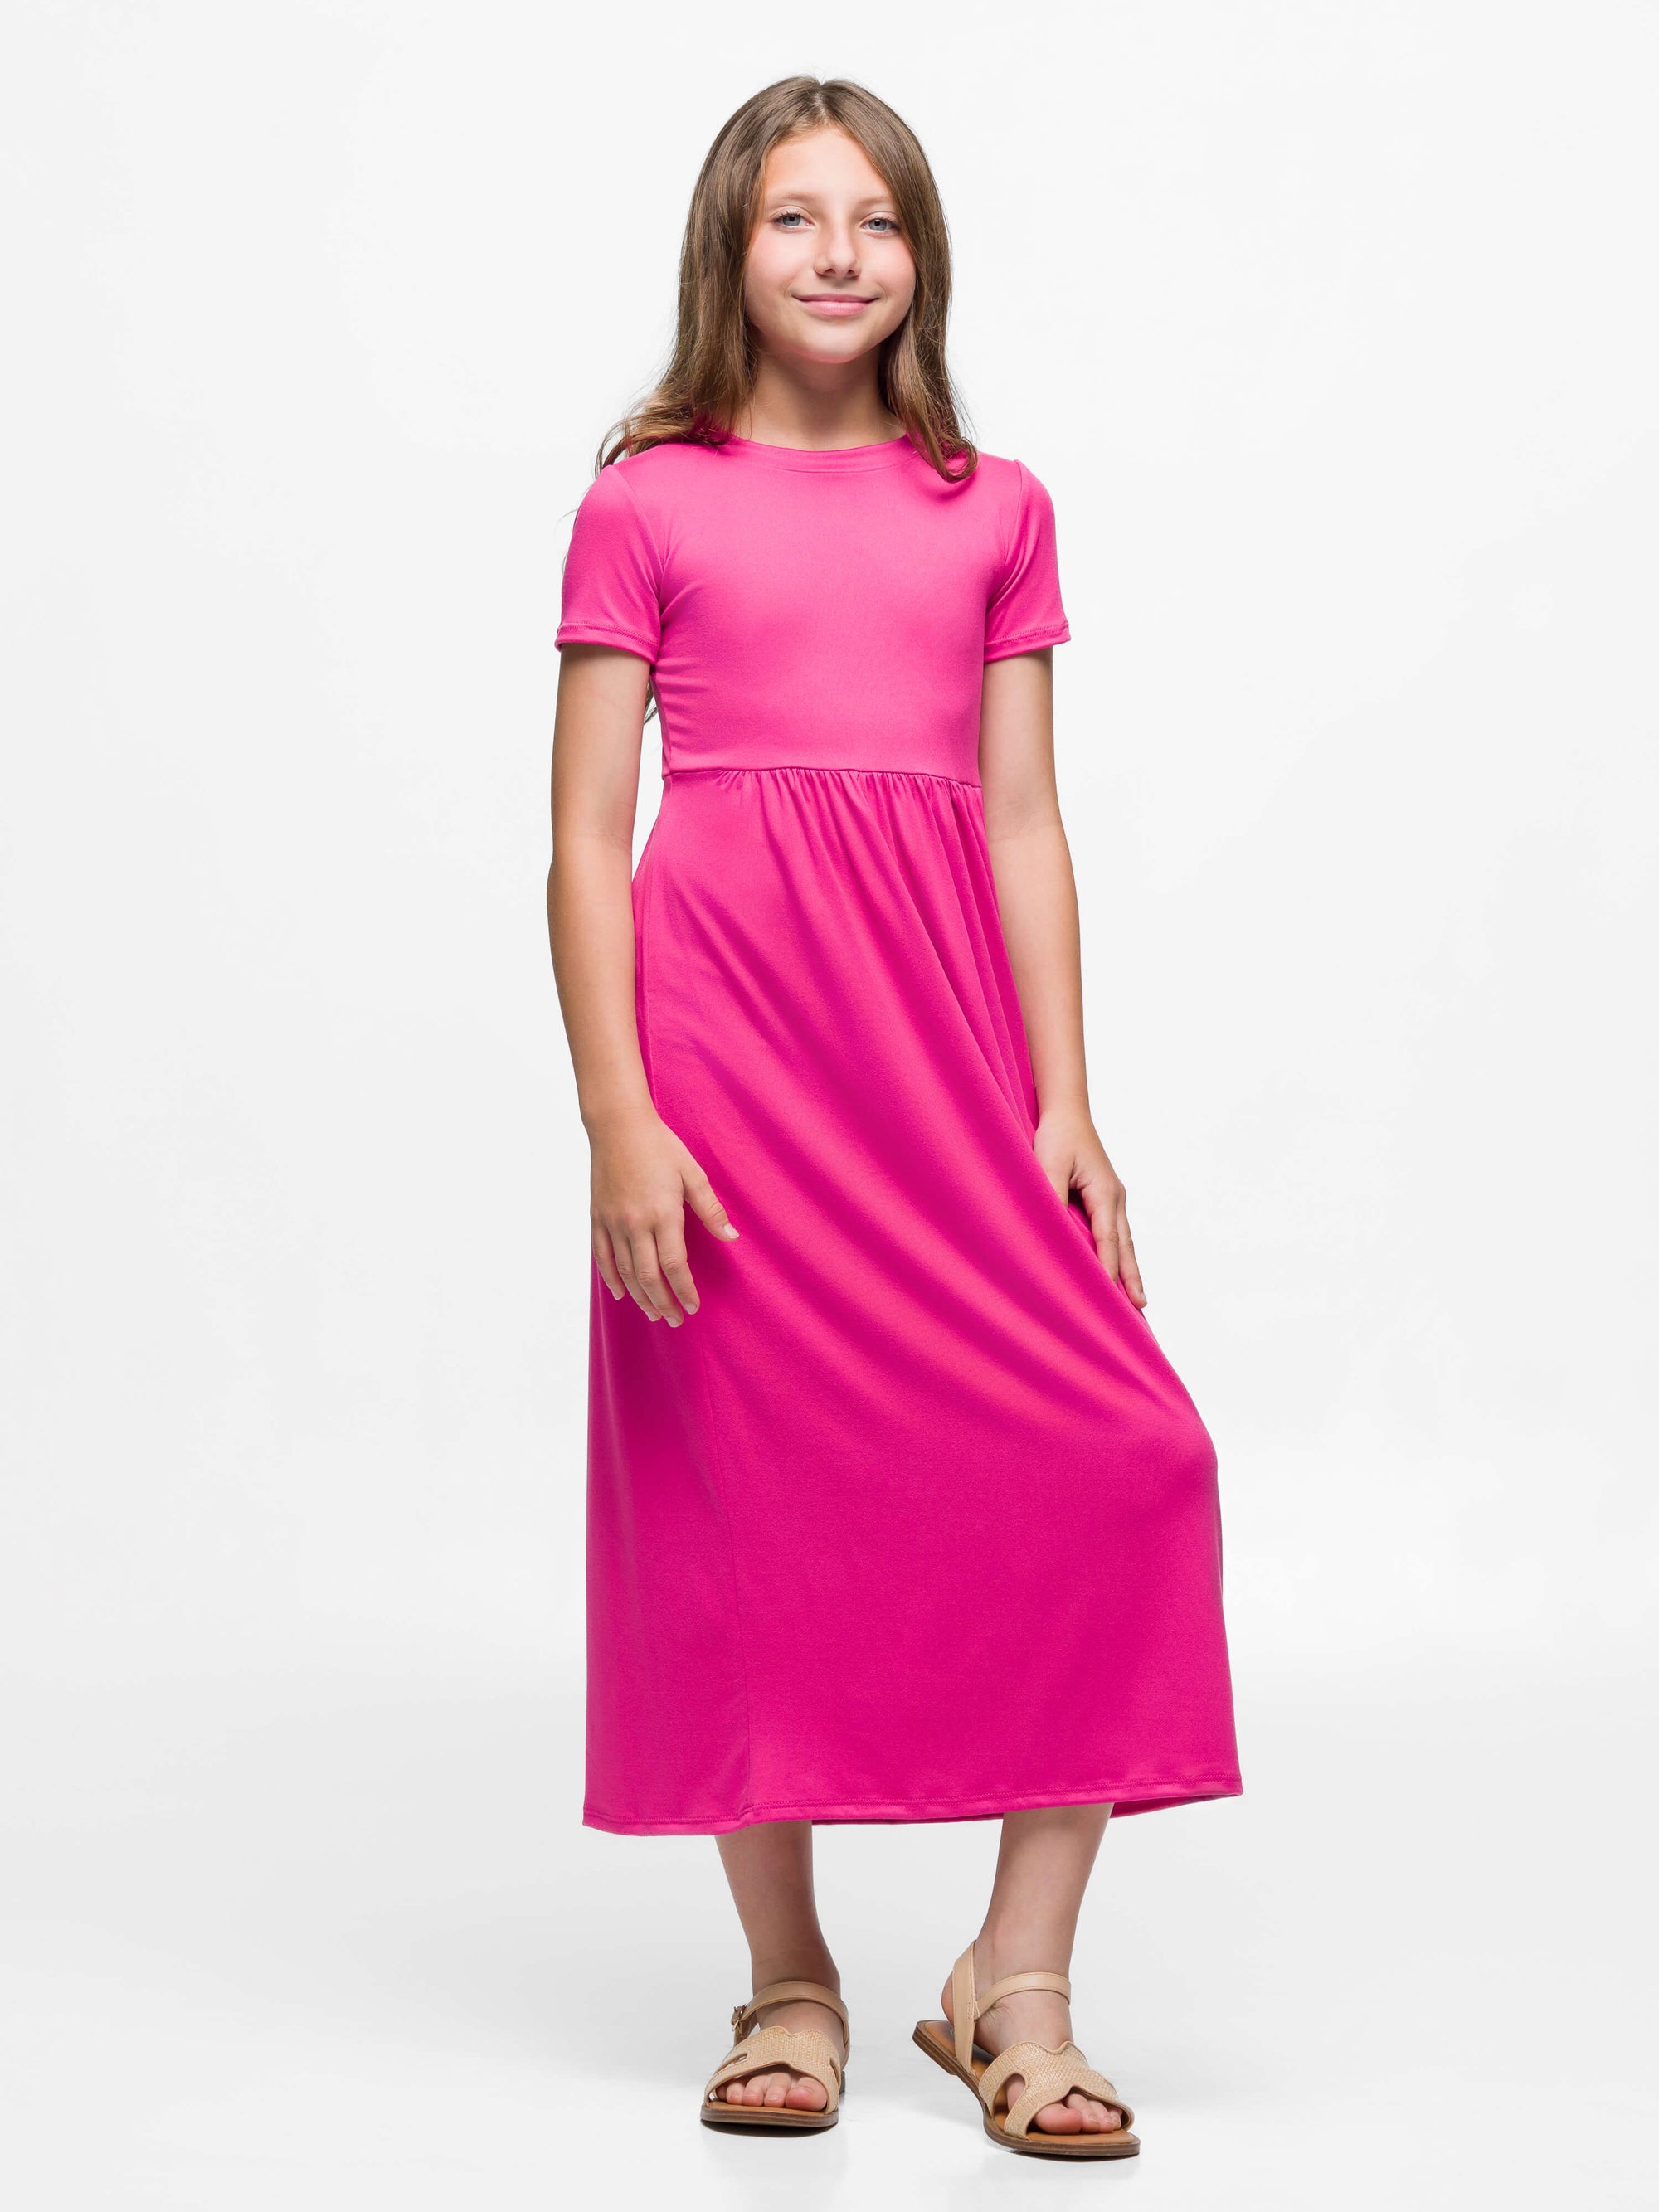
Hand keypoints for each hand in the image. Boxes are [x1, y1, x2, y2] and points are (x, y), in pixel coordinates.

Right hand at [589, 1110, 737, 1323]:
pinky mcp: (597, 1217)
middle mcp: (635, 1223)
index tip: (693, 1307)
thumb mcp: (692, 1174)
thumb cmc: (660, 1146)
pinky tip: (621, 1293)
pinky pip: (602, 1256)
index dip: (684, 1290)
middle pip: (648, 1276)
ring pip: (624, 1271)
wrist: (618, 1125)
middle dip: (663, 1303)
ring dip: (640, 1297)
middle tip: (674, 1320)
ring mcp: (613, 1222)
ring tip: (653, 1313)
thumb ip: (710, 1210)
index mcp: (663, 1213)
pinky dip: (611, 1278)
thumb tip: (731, 1237)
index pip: (675, 1265)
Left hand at [1032, 1108, 1146, 1306]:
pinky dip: (1120, 1251)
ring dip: (1129, 1267)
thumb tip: (1054, 1229)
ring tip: (1138, 1295)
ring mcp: (1113, 1196)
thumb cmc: (1058, 1135)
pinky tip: (1118, 1262)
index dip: (1107, 1268)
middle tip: (1142, 1306)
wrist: (1067, 1110)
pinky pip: (1115, 1230)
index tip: (1107, 1295)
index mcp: (1105, 1192)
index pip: (1108, 1240)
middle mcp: (1115, 1197)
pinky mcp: (1105, 1194)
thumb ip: (1052, 1196)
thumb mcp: (1049, 1164)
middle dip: (1132, 1276)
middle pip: (1125, 1245)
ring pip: (1124, 1239)